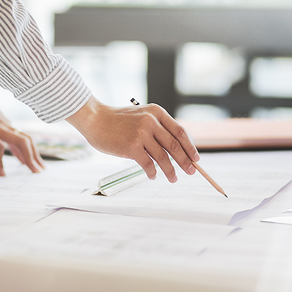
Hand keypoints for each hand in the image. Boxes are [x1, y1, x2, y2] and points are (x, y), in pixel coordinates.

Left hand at [0, 76, 43, 175]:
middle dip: (30, 157)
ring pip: (25, 138)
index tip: (2, 174)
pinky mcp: (7, 123)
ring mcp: (4, 124)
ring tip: (40, 168)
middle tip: (36, 173)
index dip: (0, 160)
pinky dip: (28, 149)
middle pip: (20, 141)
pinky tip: (29, 160)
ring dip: (34, 153)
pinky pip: (21, 136)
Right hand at [66, 96, 199, 182]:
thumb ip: (156, 128)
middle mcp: (151, 121)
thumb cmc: (117, 120)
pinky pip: (148, 164)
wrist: (95, 119)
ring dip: (170, 171)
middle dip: (185, 161)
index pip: (180, 132)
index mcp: (157, 112)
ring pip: (163, 157)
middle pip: (175, 146)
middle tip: (191, 172)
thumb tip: (174, 150)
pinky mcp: (131, 147)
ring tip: (173, 179)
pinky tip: (153, 176)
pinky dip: (152, 173)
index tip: (195, 158)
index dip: (190, 147)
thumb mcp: (141, 116)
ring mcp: (141, 134)